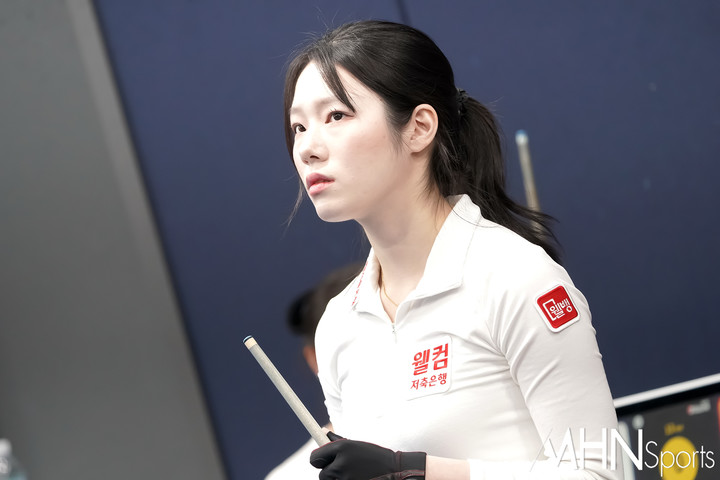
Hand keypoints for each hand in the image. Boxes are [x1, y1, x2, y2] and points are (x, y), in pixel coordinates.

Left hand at [310, 431, 425, 479]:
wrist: (395, 470)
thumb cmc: (374, 456)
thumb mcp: (356, 445)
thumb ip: (337, 442)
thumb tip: (322, 432)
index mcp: (342, 447)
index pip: (314, 458)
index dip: (318, 460)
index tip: (322, 461)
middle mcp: (342, 463)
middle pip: (322, 474)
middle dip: (330, 472)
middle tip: (343, 469)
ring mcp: (346, 478)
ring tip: (354, 474)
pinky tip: (358, 477)